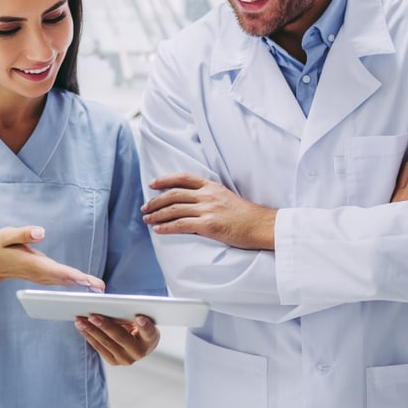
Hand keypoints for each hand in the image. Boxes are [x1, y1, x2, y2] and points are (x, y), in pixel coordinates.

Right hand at [0, 225, 104, 290]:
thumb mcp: (5, 235)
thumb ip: (23, 233)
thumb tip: (41, 232)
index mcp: (32, 264)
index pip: (55, 270)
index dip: (71, 275)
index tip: (85, 280)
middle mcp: (39, 274)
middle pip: (64, 279)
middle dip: (83, 283)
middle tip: (101, 288)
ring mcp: (42, 277)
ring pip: (65, 282)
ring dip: (82, 284)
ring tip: (99, 287)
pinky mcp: (44, 276)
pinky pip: (62, 280)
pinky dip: (75, 282)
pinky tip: (87, 284)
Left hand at [75, 314, 159, 365]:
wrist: (139, 343)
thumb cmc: (139, 325)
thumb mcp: (141, 317)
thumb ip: (132, 313)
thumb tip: (114, 303)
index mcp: (150, 339)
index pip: (148, 332)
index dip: (144, 326)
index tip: (139, 317)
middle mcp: (139, 352)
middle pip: (121, 337)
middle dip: (105, 326)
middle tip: (93, 316)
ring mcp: (125, 359)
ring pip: (106, 343)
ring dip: (91, 330)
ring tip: (81, 320)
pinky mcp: (113, 361)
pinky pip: (99, 347)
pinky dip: (89, 336)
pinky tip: (82, 327)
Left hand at [141, 173, 275, 249]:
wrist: (262, 226)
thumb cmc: (247, 215)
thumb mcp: (227, 197)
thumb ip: (210, 196)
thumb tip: (193, 202)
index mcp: (211, 186)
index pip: (183, 178)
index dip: (165, 179)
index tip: (152, 183)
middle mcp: (207, 195)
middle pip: (173, 194)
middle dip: (155, 201)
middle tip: (145, 208)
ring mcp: (207, 209)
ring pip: (173, 209)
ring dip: (156, 215)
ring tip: (147, 219)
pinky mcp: (208, 225)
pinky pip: (180, 225)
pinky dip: (166, 227)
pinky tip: (158, 230)